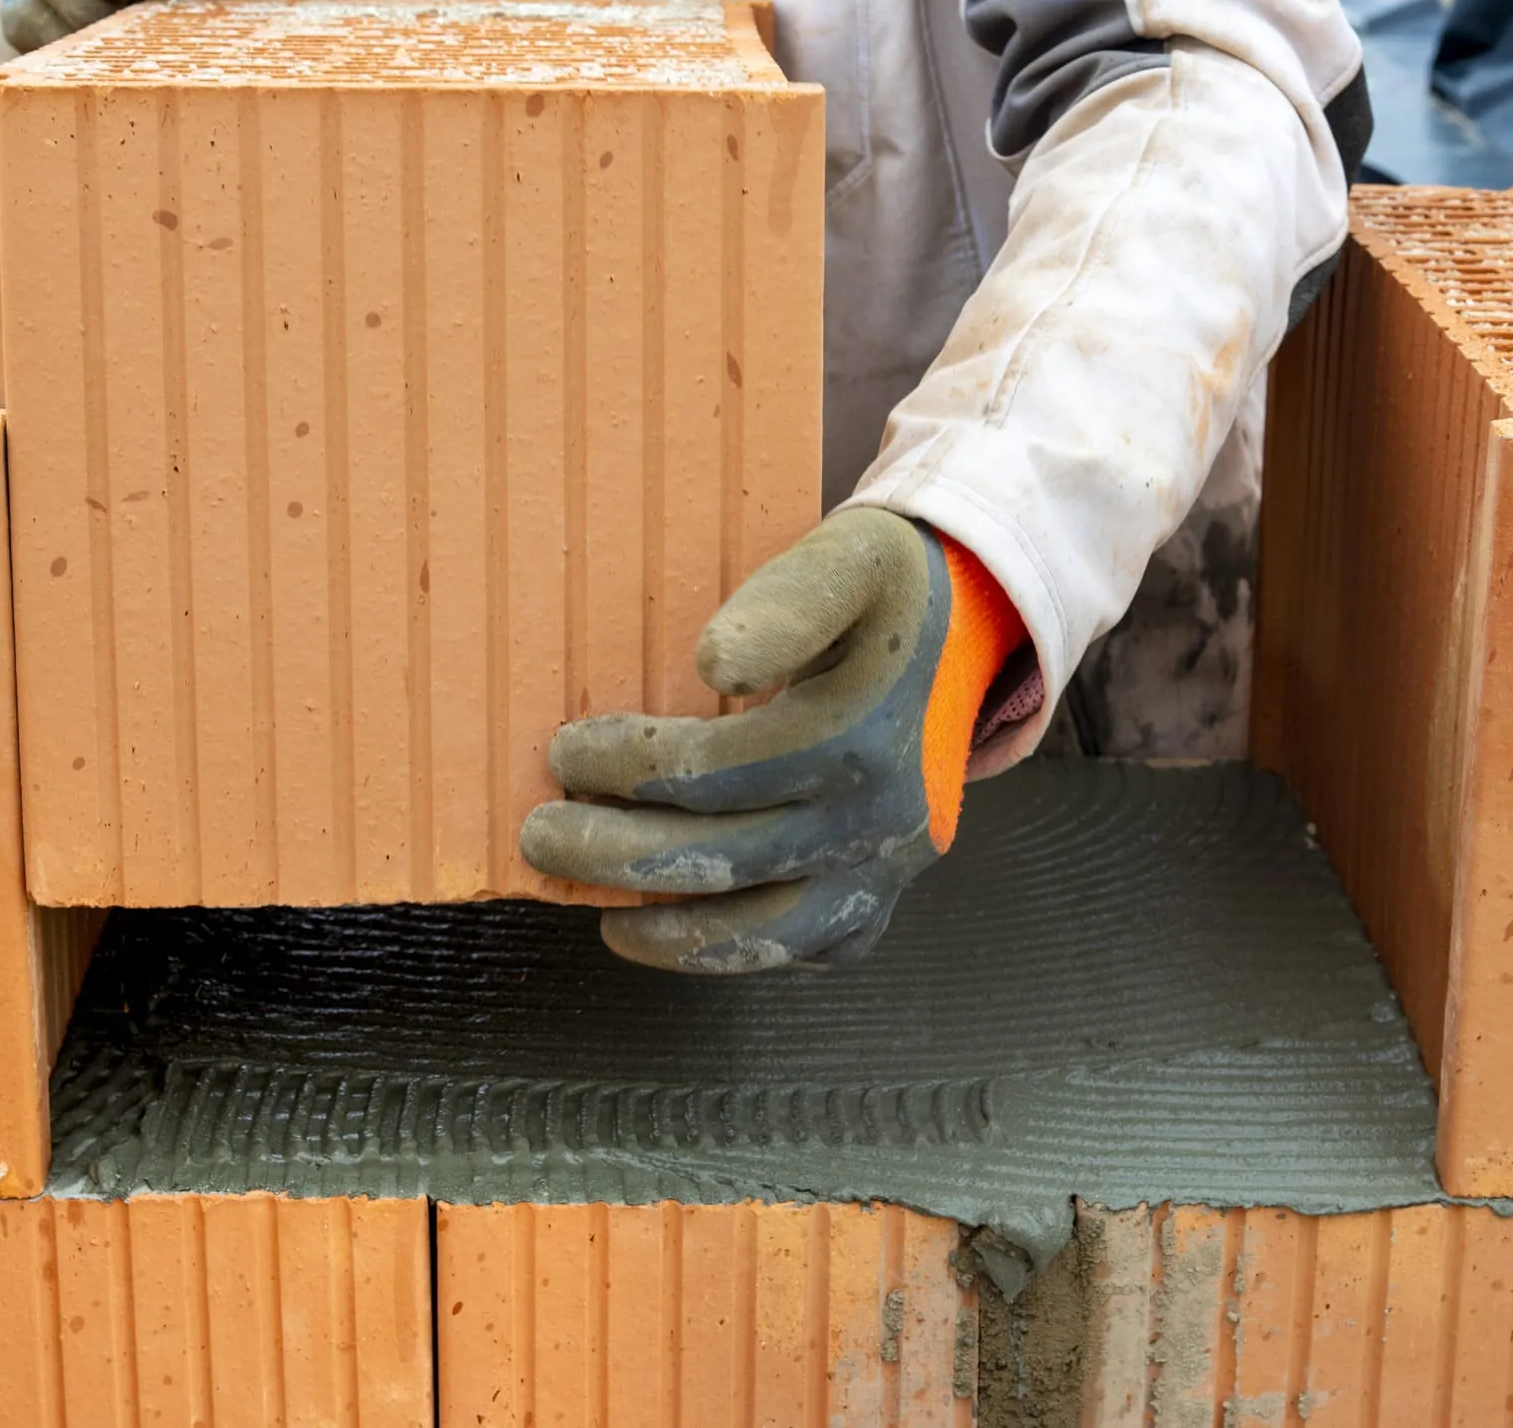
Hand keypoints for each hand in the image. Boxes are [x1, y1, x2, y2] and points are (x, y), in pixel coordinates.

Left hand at [521, 509, 1025, 972]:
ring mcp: (886, 866)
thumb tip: (714, 665)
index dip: (625, 766)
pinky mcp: (886, 896)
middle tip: (543, 833)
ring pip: (763, 930)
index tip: (567, 748)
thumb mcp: (845, 559)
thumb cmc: (884, 591)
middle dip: (614, 853)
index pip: (711, 771)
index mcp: (856, 731)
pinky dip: (738, 953)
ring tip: (600, 913)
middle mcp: (877, 812)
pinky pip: (809, 949)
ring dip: (668, 932)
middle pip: (721, 857)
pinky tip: (682, 930)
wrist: (969, 627)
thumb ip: (784, 602)